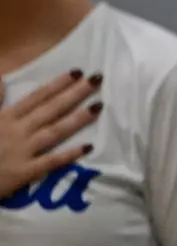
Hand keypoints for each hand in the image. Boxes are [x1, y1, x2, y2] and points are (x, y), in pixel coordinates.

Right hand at [0, 70, 101, 196]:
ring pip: (55, 131)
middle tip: (97, 80)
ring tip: (99, 106)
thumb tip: (0, 78)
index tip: (77, 72)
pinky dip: (69, 155)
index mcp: (4, 117)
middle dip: (75, 94)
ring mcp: (22, 151)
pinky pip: (50, 162)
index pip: (36, 97)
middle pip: (51, 109)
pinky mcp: (24, 173)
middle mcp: (16, 131)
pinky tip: (88, 146)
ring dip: (77, 118)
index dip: (57, 84)